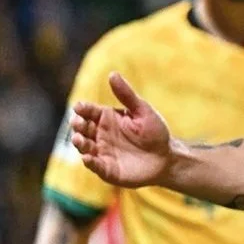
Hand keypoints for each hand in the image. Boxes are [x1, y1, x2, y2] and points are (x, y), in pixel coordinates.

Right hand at [70, 73, 176, 188]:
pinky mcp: (107, 169)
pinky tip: (87, 158)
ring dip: (79, 142)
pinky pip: (94, 165)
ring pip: (84, 146)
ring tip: (78, 139)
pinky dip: (89, 162)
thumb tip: (112, 74)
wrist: (166, 158)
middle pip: (82, 128)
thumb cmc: (154, 132)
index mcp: (106, 118)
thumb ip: (126, 95)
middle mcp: (100, 134)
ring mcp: (102, 152)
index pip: (88, 111)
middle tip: (78, 123)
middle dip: (77, 125)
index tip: (80, 108)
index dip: (82, 109)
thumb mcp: (142, 111)